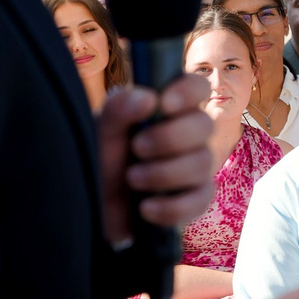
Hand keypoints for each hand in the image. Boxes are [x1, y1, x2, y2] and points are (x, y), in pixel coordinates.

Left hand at [98, 73, 218, 242]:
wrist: (94, 211)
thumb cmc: (99, 164)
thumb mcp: (100, 135)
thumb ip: (117, 110)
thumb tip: (148, 97)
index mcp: (166, 109)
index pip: (197, 87)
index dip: (189, 92)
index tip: (164, 104)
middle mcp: (186, 135)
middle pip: (204, 125)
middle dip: (170, 138)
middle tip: (137, 147)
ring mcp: (194, 168)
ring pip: (203, 163)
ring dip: (164, 173)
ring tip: (132, 179)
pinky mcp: (195, 200)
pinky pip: (200, 200)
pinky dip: (171, 206)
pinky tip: (146, 208)